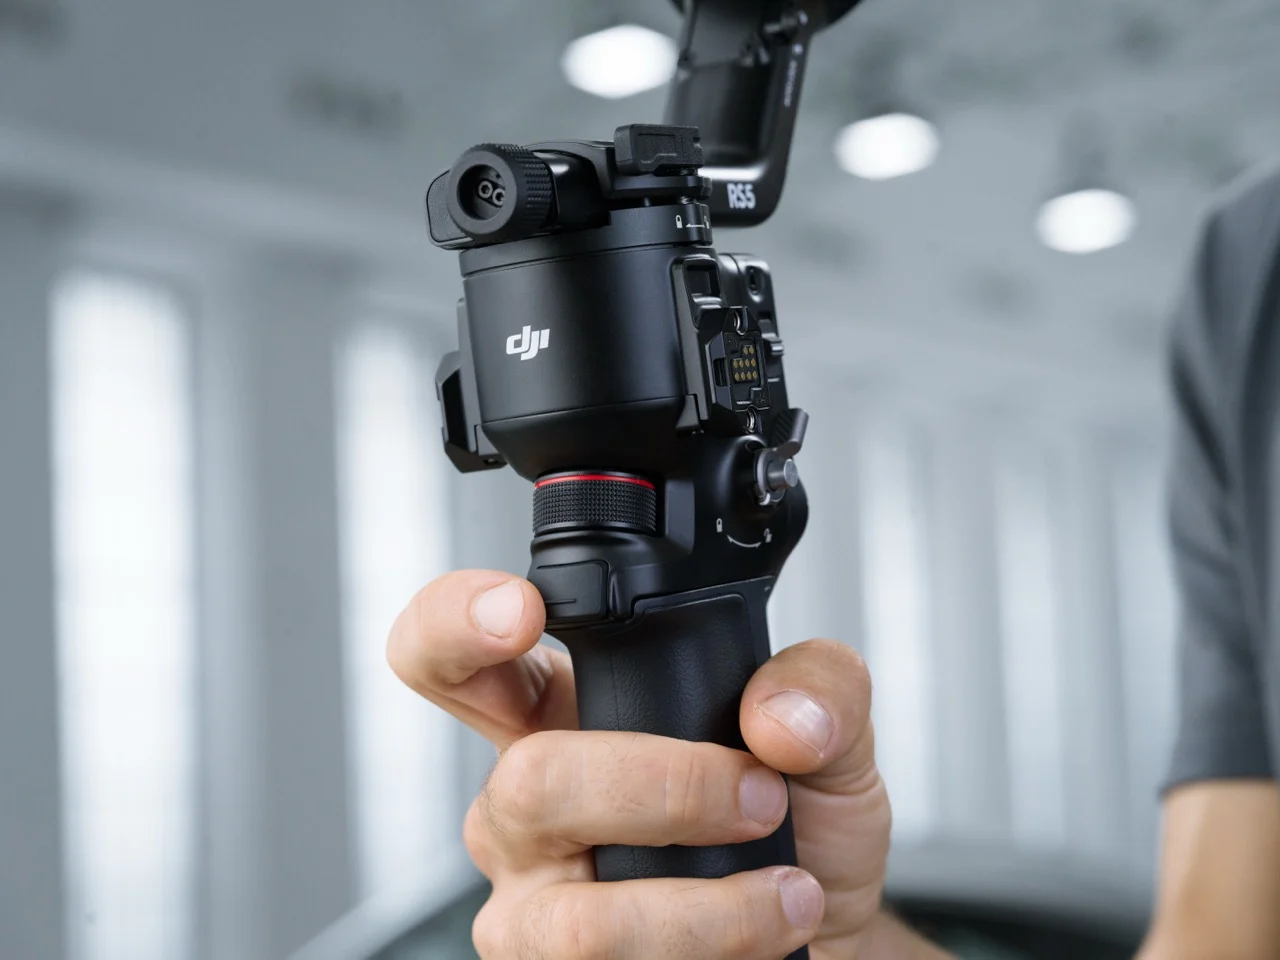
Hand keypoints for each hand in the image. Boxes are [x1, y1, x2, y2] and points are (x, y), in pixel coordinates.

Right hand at [388, 570, 930, 958]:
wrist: (819, 927)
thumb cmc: (796, 820)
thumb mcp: (827, 729)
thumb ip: (820, 686)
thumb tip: (779, 719)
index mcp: (557, 713)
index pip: (452, 656)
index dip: (455, 620)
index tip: (520, 611)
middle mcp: (521, 807)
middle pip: (531, 781)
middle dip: (666, 792)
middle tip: (757, 797)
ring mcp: (529, 904)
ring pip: (578, 920)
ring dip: (710, 911)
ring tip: (788, 894)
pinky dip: (714, 956)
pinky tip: (761, 937)